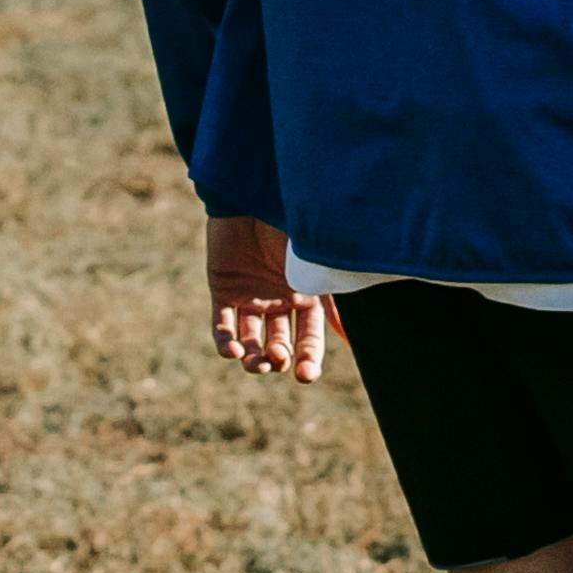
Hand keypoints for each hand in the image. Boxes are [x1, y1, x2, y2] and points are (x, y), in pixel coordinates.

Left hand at [207, 216, 336, 382]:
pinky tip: (233, 350)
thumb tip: (352, 340)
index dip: (308, 360)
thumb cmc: (290, 227)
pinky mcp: (223, 290)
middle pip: (280, 345)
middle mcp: (278, 302)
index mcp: (306, 297)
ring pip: (250, 341)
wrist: (255, 196)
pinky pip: (221, 324)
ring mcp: (250, 297)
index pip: (309, 340)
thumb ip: (331, 303)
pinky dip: (225, 342)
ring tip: (256, 363)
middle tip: (279, 359)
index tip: (305, 376)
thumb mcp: (315, 267)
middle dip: (280, 359)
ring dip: (253, 359)